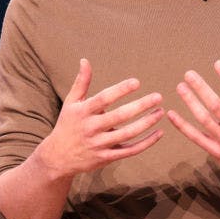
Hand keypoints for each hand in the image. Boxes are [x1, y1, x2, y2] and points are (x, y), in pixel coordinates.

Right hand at [38, 58, 164, 178]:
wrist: (58, 157)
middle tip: (158, 97)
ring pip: (127, 134)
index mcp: (83, 112)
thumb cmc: (67, 124)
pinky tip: (159, 133)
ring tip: (161, 112)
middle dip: (140, 106)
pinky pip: (130, 150)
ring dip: (146, 123)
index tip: (137, 82)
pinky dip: (146, 143)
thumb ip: (81, 82)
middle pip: (119, 116)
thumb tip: (85, 60)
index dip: (120, 90)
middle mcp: (91, 128)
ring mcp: (99, 144)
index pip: (104, 99)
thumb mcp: (71, 102)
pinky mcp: (107, 158)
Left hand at [167, 60, 219, 190]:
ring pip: (203, 120)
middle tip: (189, 73)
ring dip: (190, 103)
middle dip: (201, 88)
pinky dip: (183, 127)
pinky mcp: (217, 152)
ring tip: (180, 87)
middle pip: (215, 106)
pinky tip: (171, 114)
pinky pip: (196, 138)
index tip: (217, 63)